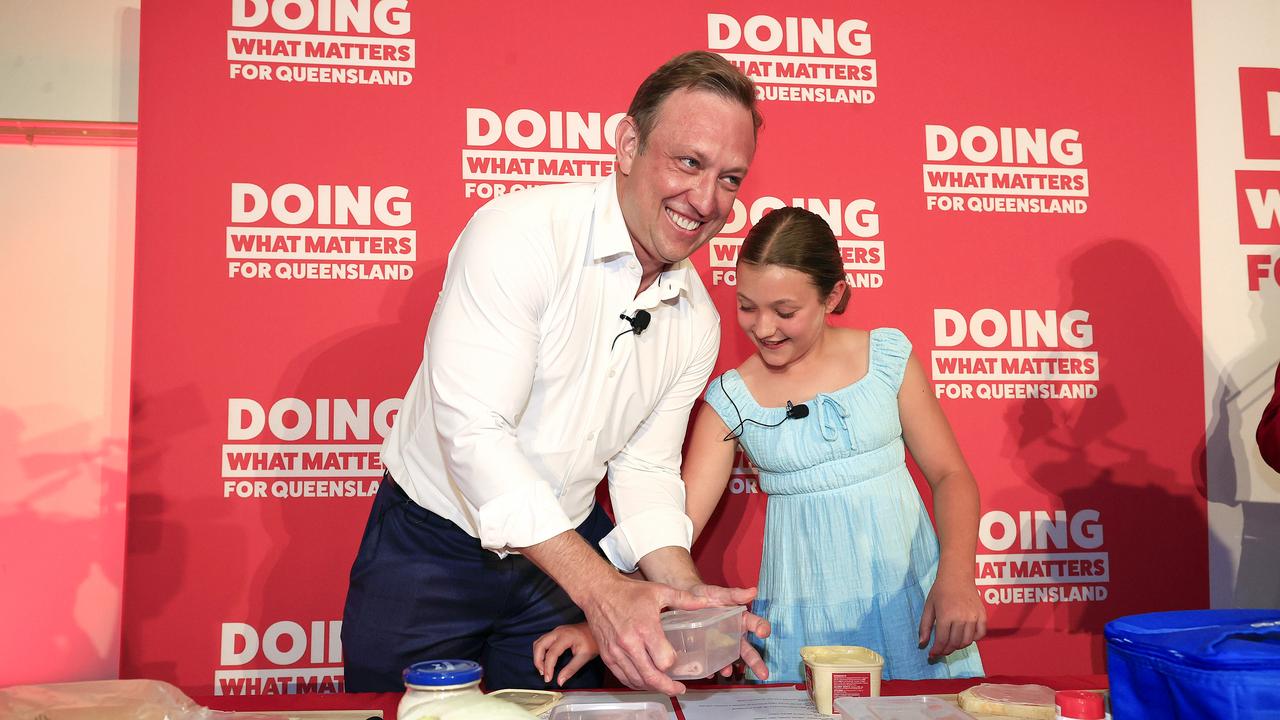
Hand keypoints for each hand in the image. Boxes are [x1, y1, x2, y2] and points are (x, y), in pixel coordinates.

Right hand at [533, 623, 598, 685]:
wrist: (596, 630)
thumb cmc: (593, 641)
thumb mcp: (584, 657)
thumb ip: (571, 669)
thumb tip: (560, 681)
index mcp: (566, 636)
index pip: (551, 653)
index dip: (548, 668)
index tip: (548, 678)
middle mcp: (558, 631)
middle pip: (539, 645)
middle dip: (538, 661)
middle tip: (543, 673)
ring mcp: (556, 630)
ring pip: (539, 642)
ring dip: (538, 656)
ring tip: (543, 669)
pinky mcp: (556, 632)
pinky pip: (543, 641)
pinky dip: (541, 651)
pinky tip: (545, 660)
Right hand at [580, 575, 712, 694]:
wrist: (599, 591)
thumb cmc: (627, 591)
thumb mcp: (659, 591)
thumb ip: (684, 599)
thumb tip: (705, 602)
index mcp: (645, 628)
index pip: (663, 660)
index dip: (673, 664)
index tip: (678, 662)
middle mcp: (630, 643)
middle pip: (651, 677)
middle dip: (667, 687)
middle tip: (678, 689)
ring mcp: (617, 651)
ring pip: (637, 681)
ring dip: (652, 687)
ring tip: (663, 686)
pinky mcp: (607, 655)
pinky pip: (623, 677)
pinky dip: (635, 683)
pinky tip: (645, 681)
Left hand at [688, 584, 770, 680]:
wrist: (683, 599)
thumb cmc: (704, 595)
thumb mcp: (717, 593)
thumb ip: (734, 595)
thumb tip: (753, 591)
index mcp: (739, 618)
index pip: (755, 623)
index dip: (762, 628)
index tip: (764, 633)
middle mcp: (733, 634)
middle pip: (747, 649)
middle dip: (755, 662)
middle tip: (764, 674)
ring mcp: (720, 644)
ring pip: (730, 659)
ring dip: (729, 667)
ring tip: (727, 673)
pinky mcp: (707, 649)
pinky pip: (711, 661)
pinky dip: (710, 667)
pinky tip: (708, 672)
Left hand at [918, 574, 986, 658]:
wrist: (957, 576)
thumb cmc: (940, 591)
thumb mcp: (928, 607)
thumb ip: (924, 626)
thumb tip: (922, 644)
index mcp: (945, 615)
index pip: (942, 640)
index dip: (936, 650)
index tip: (932, 654)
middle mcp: (961, 618)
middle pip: (954, 643)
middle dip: (946, 650)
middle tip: (941, 650)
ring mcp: (973, 617)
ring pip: (967, 641)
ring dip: (958, 646)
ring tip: (952, 643)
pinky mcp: (983, 615)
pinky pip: (980, 634)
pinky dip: (973, 639)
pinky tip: (965, 636)